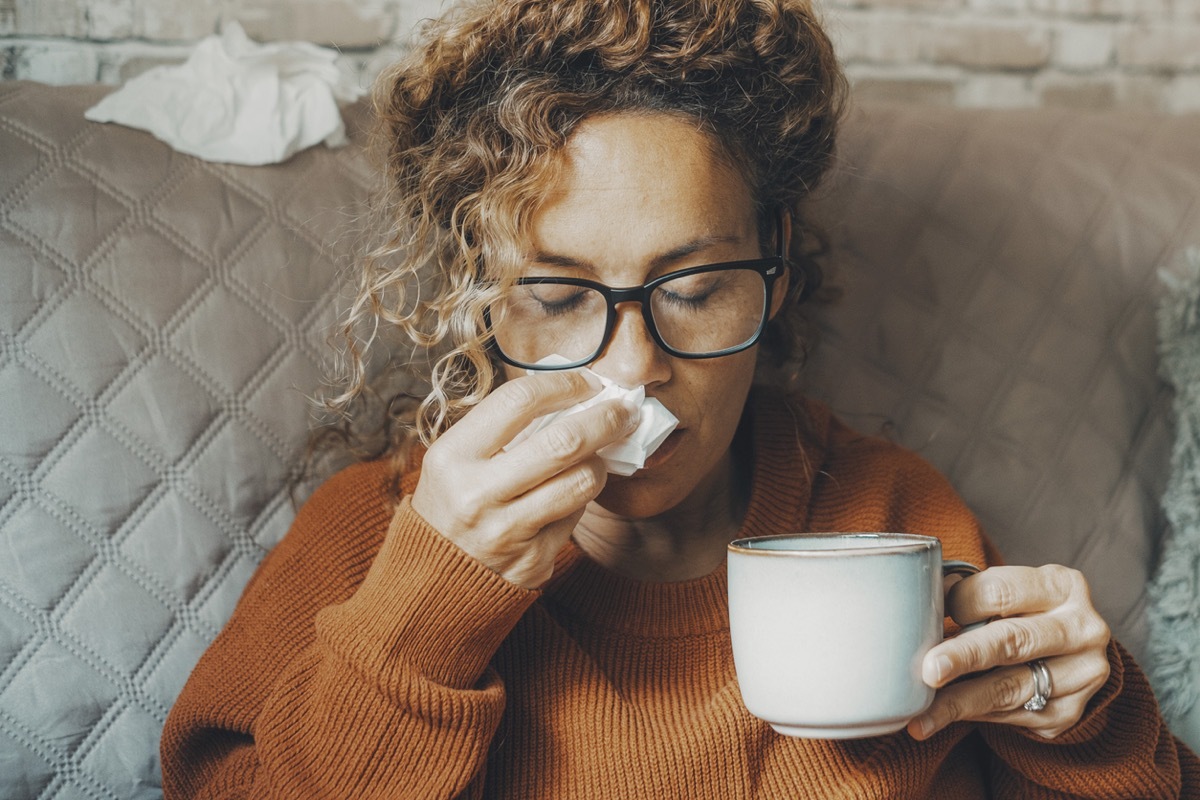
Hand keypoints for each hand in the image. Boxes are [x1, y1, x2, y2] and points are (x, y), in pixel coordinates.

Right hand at [410, 370, 639, 588]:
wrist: (430, 581)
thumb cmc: (451, 503)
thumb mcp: (455, 459)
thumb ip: (503, 428)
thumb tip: (572, 395)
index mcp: (452, 457)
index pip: (519, 401)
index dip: (565, 384)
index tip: (589, 383)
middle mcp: (477, 494)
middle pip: (564, 441)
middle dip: (606, 418)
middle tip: (623, 409)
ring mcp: (507, 531)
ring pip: (582, 481)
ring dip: (600, 462)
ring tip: (598, 454)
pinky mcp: (533, 560)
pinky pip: (576, 517)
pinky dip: (579, 499)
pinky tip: (570, 494)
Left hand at [907, 565, 1110, 740]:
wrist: (1067, 652)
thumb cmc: (1022, 613)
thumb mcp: (1008, 592)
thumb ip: (969, 594)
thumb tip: (920, 606)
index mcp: (1061, 586)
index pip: (1000, 592)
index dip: (959, 603)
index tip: (927, 615)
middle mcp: (1081, 629)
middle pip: (1013, 641)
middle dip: (965, 657)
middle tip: (929, 671)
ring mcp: (1081, 674)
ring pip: (1010, 689)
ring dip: (959, 703)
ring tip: (921, 715)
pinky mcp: (1070, 712)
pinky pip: (1013, 717)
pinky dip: (973, 716)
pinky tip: (942, 719)